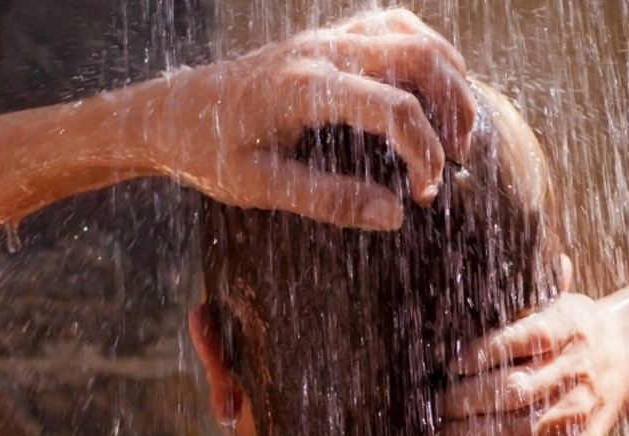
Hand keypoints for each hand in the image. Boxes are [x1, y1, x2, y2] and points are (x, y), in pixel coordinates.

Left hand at [152, 9, 477, 229]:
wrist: (170, 113)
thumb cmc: (209, 153)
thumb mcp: (260, 187)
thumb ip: (329, 201)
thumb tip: (395, 215)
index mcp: (305, 89)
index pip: (394, 110)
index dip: (424, 154)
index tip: (422, 196)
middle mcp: (321, 52)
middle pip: (419, 58)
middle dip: (454, 108)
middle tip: (458, 158)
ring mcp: (325, 39)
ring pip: (412, 34)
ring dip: (447, 77)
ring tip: (455, 129)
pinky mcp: (325, 40)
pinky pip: (391, 27)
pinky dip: (424, 53)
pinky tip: (429, 92)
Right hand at [438, 290, 628, 435]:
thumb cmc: (583, 406)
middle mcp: (573, 417)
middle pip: (498, 435)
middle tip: (438, 435)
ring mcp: (571, 371)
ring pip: (507, 391)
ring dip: (464, 398)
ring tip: (448, 402)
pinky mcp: (563, 327)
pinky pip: (514, 342)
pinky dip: (479, 355)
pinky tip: (461, 366)